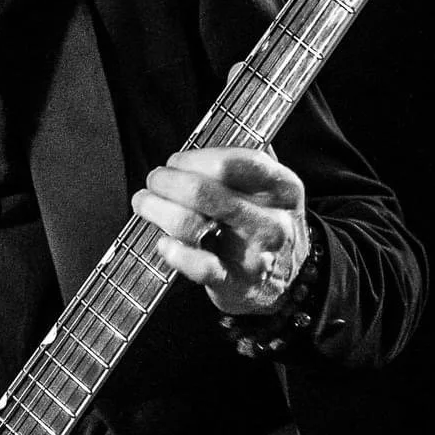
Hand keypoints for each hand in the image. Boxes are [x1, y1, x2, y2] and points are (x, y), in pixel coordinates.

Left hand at [133, 147, 307, 315]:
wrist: (289, 282)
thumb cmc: (266, 227)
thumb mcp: (271, 192)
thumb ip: (241, 167)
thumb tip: (194, 151)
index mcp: (283, 189)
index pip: (235, 162)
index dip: (195, 158)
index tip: (176, 161)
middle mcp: (272, 220)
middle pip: (204, 192)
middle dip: (167, 182)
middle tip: (154, 181)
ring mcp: (255, 254)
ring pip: (192, 224)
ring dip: (158, 210)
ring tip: (145, 204)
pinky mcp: (236, 283)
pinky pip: (200, 266)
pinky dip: (176, 253)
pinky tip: (164, 243)